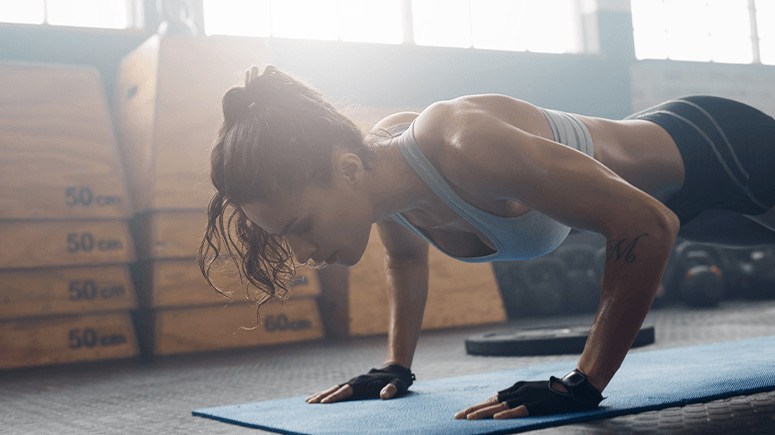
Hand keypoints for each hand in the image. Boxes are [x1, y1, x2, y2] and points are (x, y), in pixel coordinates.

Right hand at [306, 364, 415, 403]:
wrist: (395, 369)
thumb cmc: (397, 380)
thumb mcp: (398, 385)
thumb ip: (392, 389)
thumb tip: (384, 395)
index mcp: (363, 383)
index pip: (346, 391)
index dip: (335, 397)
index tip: (323, 403)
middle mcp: (355, 382)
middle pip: (335, 389)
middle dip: (322, 396)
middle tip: (309, 404)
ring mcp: (353, 382)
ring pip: (334, 389)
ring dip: (321, 394)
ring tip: (308, 401)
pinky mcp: (353, 385)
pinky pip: (337, 389)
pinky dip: (327, 393)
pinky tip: (319, 397)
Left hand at [454, 369, 603, 419]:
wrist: (571, 388)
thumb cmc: (551, 390)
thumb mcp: (530, 390)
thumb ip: (515, 396)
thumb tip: (499, 403)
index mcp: (515, 388)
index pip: (492, 399)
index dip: (477, 406)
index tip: (464, 413)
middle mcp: (517, 392)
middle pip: (490, 402)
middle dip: (473, 410)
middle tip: (457, 417)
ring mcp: (525, 398)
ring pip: (499, 407)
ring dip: (483, 413)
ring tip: (468, 419)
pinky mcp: (535, 405)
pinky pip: (518, 411)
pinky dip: (507, 414)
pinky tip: (496, 418)